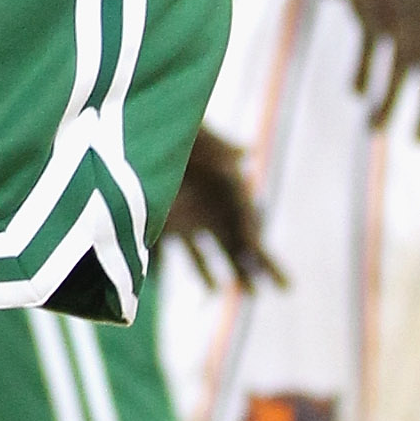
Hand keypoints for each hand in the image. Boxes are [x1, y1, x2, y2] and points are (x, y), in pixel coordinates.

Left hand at [167, 127, 285, 289]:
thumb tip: (246, 152)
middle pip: (239, 238)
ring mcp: (188, 217)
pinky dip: (199, 269)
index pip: (244, 212)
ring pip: (216, 250)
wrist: (132, 131)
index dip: (251, 230)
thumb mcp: (195, 136)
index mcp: (219, 180)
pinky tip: (211, 288)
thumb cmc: (169, 126)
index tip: (255, 250)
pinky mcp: (166, 225)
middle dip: (261, 262)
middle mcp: (209, 203)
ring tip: (251, 293)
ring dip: (234, 270)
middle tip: (287, 287)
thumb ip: (216, 148)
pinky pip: (187, 253)